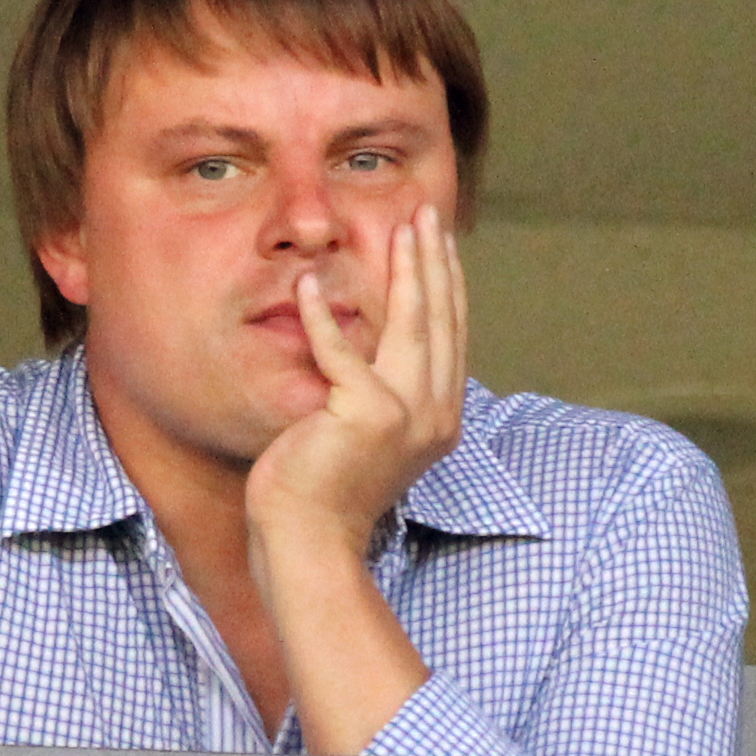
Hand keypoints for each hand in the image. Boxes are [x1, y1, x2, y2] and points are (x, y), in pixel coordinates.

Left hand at [244, 203, 467, 564]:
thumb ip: (381, 391)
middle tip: (426, 213)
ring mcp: (405, 415)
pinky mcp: (364, 414)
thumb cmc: (325, 492)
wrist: (310, 542)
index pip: (449, 335)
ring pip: (410, 324)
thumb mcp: (368, 435)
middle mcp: (434, 413)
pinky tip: (306, 286)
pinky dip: (321, 317)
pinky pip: (340, 351)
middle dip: (433, 260)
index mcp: (441, 418)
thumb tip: (372, 343)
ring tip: (400, 226)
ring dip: (405, 269)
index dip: (445, 282)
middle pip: (438, 319)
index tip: (436, 240)